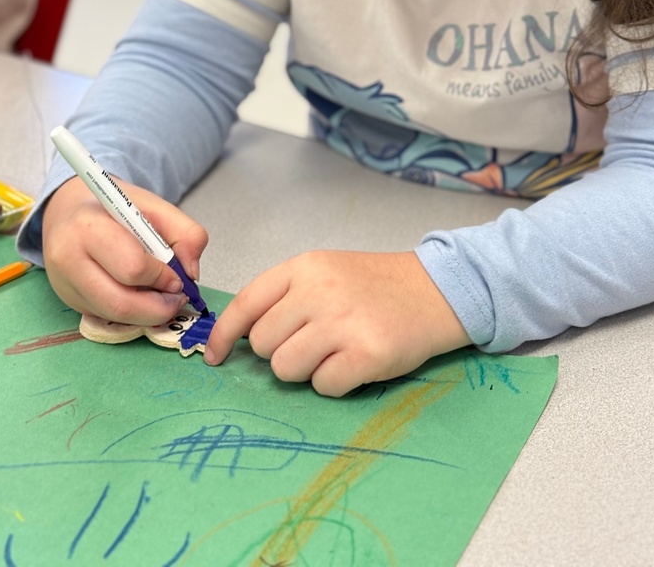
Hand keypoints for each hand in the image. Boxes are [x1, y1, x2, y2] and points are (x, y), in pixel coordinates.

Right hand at [42, 176, 208, 325]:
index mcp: (88, 227)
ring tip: (164, 298)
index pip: (132, 267)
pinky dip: (133, 313)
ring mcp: (65, 285)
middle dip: (158, 308)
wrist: (68, 212)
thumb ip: (185, 232)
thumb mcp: (153, 206)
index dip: (161, 277)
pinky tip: (142, 296)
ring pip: (114, 317)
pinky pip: (107, 317)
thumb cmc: (111, 208)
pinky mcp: (70, 302)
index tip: (178, 276)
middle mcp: (69, 259)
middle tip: (177, 298)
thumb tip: (192, 272)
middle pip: (120, 303)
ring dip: (148, 314)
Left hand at [204, 250, 469, 396]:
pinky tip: (355, 363)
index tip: (216, 357)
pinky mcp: (367, 354)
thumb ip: (285, 296)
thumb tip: (238, 339)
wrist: (437, 290)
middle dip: (280, 352)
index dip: (224, 334)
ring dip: (305, 371)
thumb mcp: (326, 271)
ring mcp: (343, 322)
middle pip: (263, 344)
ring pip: (286, 368)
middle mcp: (319, 291)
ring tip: (333, 353)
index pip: (246, 303)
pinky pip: (323, 386)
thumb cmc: (375, 285)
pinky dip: (334, 383)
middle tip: (312, 344)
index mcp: (305, 266)